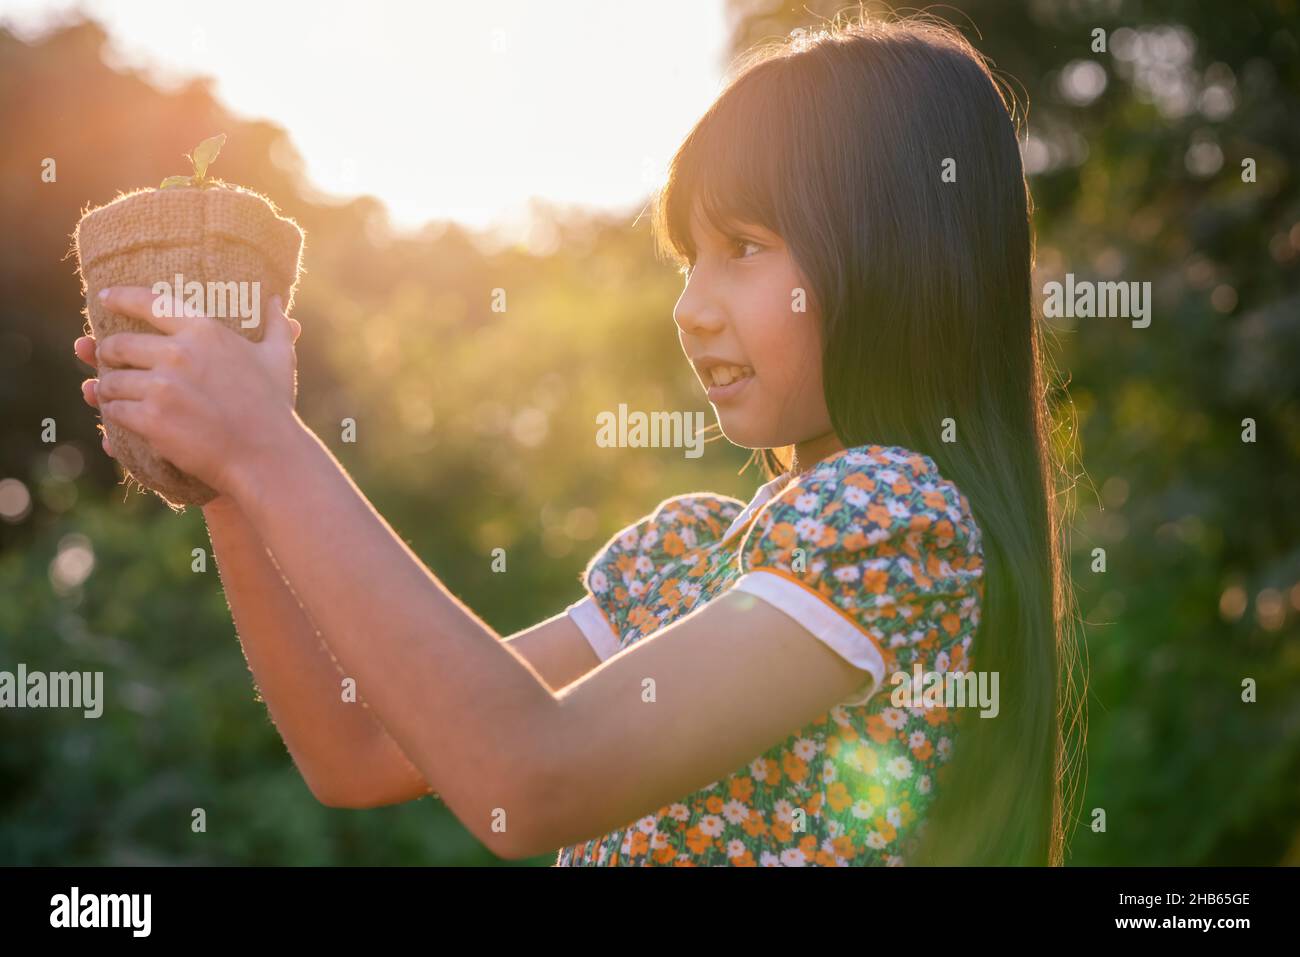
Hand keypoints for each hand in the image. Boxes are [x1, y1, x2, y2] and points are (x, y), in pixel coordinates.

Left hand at [86, 286, 303, 498]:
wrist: (267, 456)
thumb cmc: (274, 407)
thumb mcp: (279, 359)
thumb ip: (277, 325)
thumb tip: (276, 300)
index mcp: (204, 331)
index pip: (150, 303)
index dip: (121, 297)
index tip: (105, 298)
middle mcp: (178, 353)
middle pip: (119, 345)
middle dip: (107, 353)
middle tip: (107, 360)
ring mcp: (162, 387)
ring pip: (111, 382)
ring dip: (108, 389)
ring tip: (114, 395)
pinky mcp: (151, 419)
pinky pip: (114, 412)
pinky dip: (114, 415)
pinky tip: (122, 417)